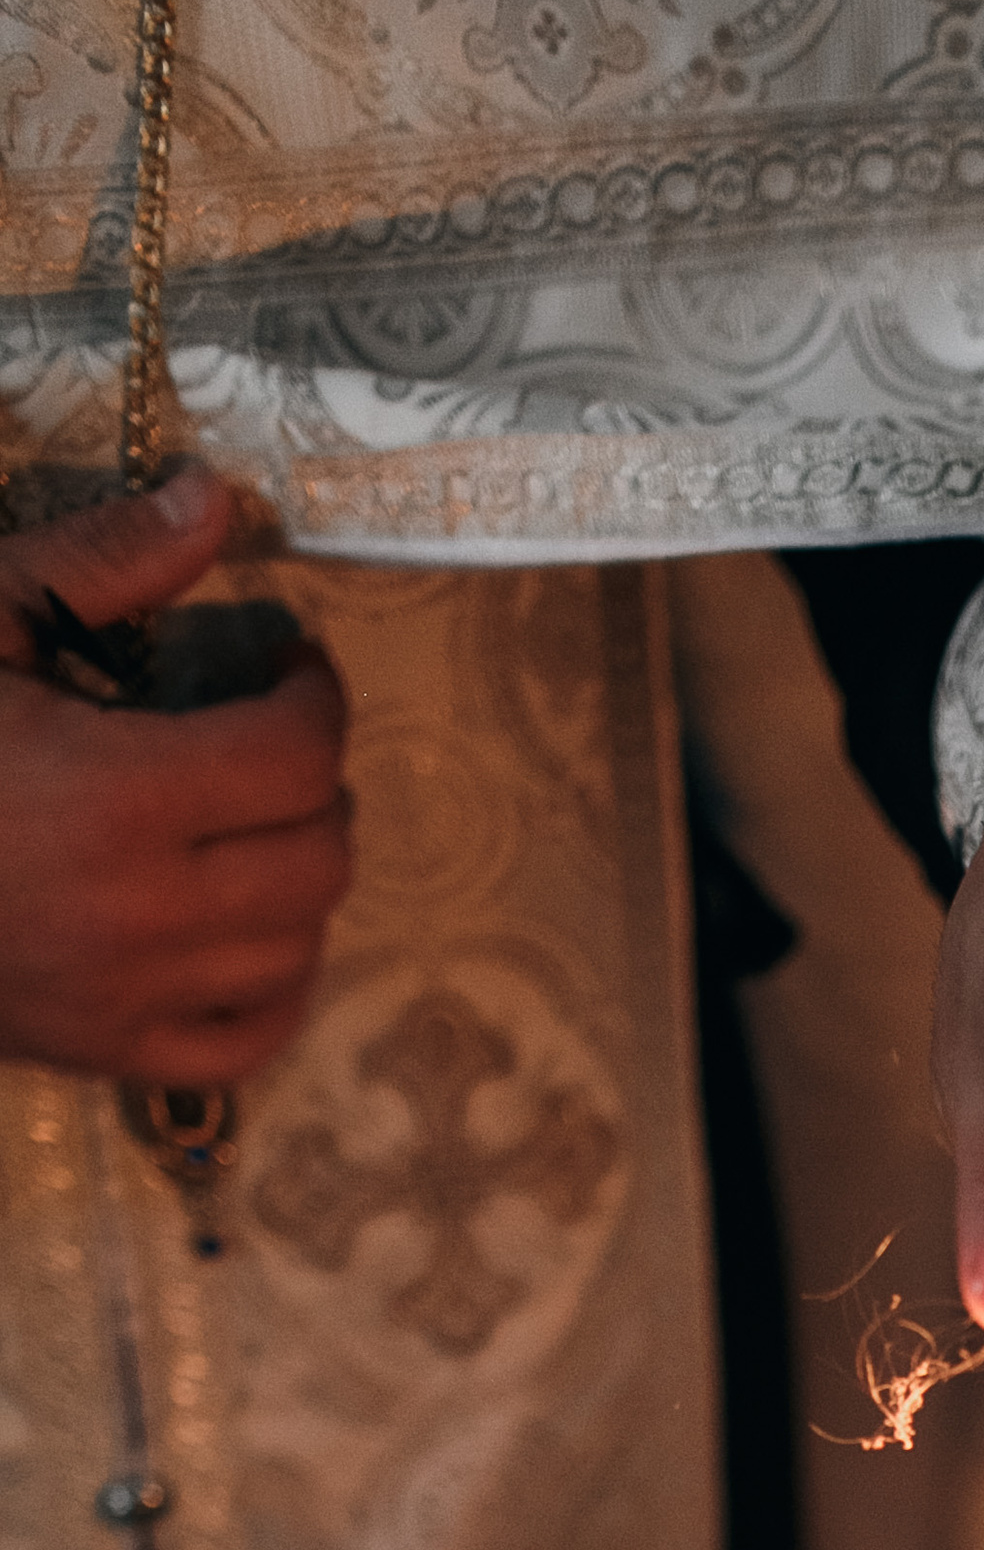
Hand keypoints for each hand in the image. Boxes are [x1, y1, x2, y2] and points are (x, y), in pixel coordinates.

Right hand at [0, 466, 352, 1082]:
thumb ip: (103, 560)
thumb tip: (215, 499)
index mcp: (115, 794)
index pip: (296, 756)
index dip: (316, 698)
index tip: (293, 666)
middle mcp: (139, 911)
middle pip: (317, 858)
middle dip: (319, 788)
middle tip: (278, 744)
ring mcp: (123, 995)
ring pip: (296, 953)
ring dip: (303, 884)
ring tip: (261, 829)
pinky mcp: (98, 1050)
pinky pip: (246, 1046)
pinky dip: (275, 993)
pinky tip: (254, 937)